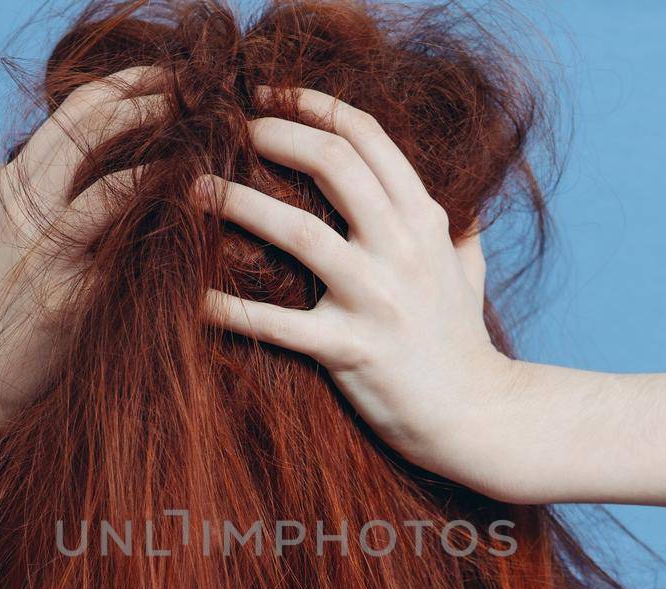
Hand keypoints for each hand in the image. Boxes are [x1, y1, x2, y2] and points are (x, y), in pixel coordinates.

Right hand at [0, 65, 170, 453]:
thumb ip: (52, 199)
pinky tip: (183, 194)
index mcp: (13, 186)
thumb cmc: (2, 312)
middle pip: (83, 121)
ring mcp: (42, 247)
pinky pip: (113, 236)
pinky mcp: (65, 294)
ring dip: (151, 138)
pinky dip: (147, 203)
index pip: (73, 112)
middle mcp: (22, 204)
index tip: (168, 78)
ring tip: (197, 127)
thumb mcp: (16, 238)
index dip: (124, 85)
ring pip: (95, 167)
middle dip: (143, 96)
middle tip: (192, 90)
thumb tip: (122, 168)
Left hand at [197, 87, 536, 500]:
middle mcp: (403, 249)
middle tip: (227, 130)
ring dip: (239, 203)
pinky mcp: (350, 350)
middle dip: (273, 136)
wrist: (476, 415)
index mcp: (425, 219)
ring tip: (195, 188)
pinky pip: (278, 324)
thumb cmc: (462, 342)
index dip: (314, 106)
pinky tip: (189, 297)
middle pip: (332, 164)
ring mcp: (377, 298)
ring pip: (299, 232)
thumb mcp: (468, 272)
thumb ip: (458, 230)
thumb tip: (460, 202)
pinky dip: (229, 311)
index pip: (368, 138)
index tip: (271, 95)